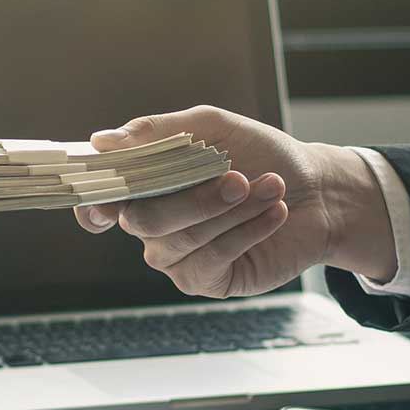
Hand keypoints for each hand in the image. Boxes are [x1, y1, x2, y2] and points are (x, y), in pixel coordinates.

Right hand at [73, 105, 396, 297]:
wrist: (317, 191)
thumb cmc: (260, 155)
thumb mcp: (211, 128)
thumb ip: (156, 132)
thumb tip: (102, 141)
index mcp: (143, 188)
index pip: (95, 206)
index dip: (93, 205)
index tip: (107, 198)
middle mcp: (150, 227)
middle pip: (144, 220)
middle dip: (194, 197)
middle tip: (238, 178)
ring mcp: (176, 258)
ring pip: (184, 238)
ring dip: (234, 209)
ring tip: (272, 187)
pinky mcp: (206, 281)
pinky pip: (213, 258)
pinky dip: (247, 231)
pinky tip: (274, 213)